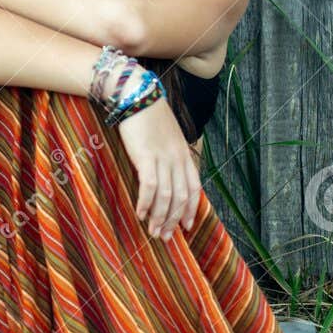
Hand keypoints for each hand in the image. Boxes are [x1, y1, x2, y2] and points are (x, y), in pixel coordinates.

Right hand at [113, 97, 200, 240]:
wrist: (137, 95)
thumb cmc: (149, 116)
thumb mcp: (167, 136)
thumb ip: (170, 154)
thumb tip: (166, 173)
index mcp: (184, 154)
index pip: (194, 188)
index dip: (191, 209)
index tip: (187, 226)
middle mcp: (177, 159)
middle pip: (180, 197)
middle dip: (174, 220)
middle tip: (166, 237)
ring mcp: (163, 158)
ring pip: (166, 196)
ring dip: (160, 217)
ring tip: (153, 232)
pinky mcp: (146, 156)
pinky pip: (149, 186)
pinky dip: (146, 203)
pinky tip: (140, 214)